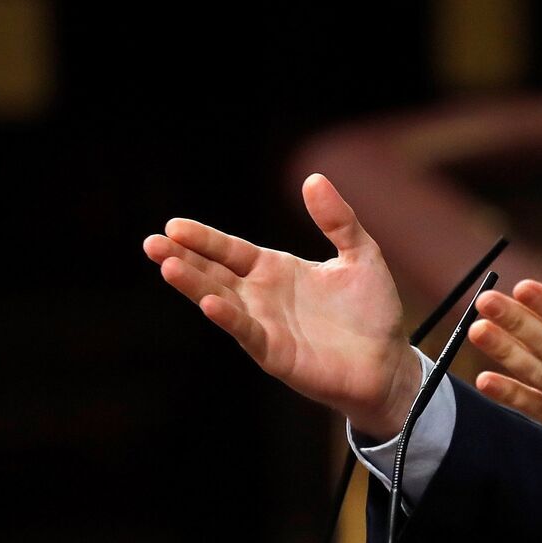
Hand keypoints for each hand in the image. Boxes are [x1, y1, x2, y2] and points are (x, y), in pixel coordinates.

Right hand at [142, 173, 423, 437]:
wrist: (390, 363)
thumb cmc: (372, 311)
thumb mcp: (360, 253)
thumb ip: (337, 219)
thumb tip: (313, 178)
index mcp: (276, 270)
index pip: (231, 250)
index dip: (203, 238)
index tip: (173, 225)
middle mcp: (262, 297)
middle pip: (214, 273)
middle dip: (182, 258)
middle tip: (151, 243)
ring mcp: (265, 325)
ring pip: (221, 300)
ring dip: (195, 286)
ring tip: (168, 266)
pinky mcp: (276, 353)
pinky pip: (248, 332)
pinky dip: (229, 318)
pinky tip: (211, 303)